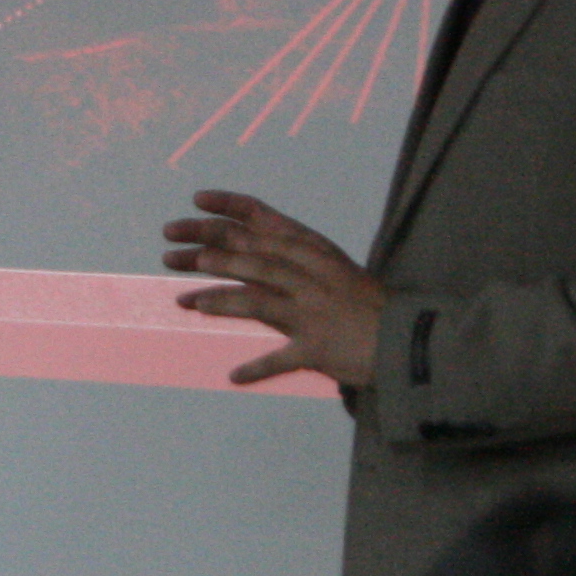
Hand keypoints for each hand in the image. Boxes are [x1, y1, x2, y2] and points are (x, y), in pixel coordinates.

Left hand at [160, 190, 383, 390]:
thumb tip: (250, 246)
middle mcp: (310, 275)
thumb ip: (294, 258)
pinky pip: (281, 358)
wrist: (407, 338)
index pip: (264, 218)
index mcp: (313, 251)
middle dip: (205, 249)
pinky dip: (257, 368)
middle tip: (168, 250)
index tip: (196, 200)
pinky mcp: (317, 347)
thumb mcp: (334, 268)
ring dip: (218, 299)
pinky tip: (234, 375)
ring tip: (185, 301)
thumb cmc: (367, 304)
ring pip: (256, 298)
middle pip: (249, 255)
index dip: (228, 207)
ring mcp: (312, 311)